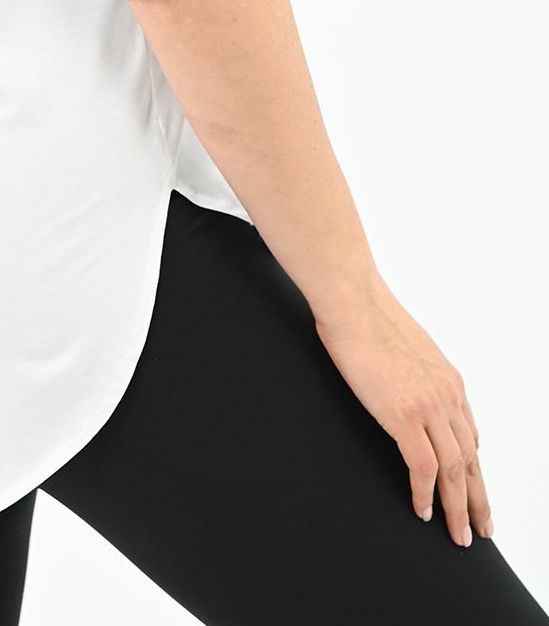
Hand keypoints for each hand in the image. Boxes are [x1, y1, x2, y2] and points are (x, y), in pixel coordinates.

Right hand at [313, 275, 493, 546]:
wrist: (353, 300)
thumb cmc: (368, 315)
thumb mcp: (407, 347)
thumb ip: (416, 374)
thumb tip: (405, 386)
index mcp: (449, 380)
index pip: (470, 437)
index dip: (473, 469)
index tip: (474, 490)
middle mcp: (447, 396)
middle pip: (471, 461)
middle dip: (477, 499)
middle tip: (481, 527)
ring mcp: (429, 406)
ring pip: (455, 471)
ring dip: (458, 508)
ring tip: (457, 534)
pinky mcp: (405, 415)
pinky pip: (425, 468)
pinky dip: (426, 495)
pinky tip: (423, 510)